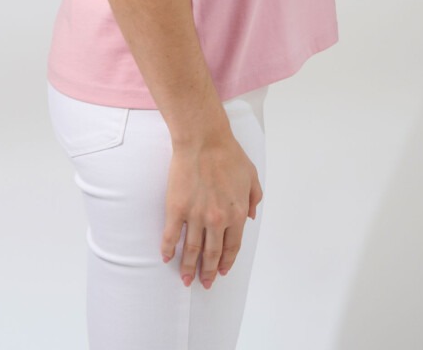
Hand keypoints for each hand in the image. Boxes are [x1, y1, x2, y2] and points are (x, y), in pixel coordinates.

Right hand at [160, 128, 262, 287]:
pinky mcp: (176, 208)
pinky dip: (168, 249)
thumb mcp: (251, 176)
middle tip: (204, 283)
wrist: (204, 139)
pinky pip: (171, 235)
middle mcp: (217, 220)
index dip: (227, 262)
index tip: (222, 271)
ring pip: (191, 250)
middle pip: (212, 254)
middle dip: (208, 272)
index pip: (232, 247)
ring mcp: (195, 215)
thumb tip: (252, 217)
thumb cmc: (228, 154)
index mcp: (237, 214)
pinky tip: (166, 257)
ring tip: (186, 279)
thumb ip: (255, 199)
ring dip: (188, 268)